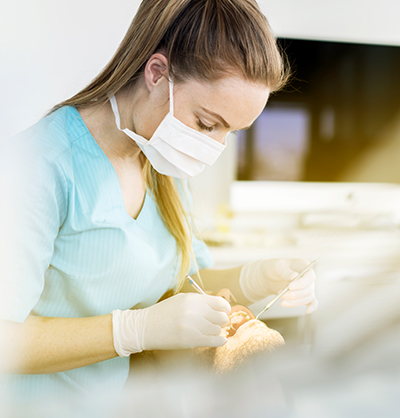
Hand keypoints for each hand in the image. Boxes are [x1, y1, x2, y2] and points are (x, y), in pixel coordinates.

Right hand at [112, 293, 230, 355]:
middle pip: (222, 317)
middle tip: (217, 324)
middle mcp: (194, 310)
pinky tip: (219, 340)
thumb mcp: (181, 301)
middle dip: (222, 321)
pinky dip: (220, 341)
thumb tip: (220, 307)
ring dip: (216, 331)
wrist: (144, 327)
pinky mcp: (191, 340)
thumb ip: (200, 303)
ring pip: (218, 329)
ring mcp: (193, 325)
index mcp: (192, 299)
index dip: (225, 309)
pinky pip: (214, 340)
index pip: (220, 302)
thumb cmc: (163, 314)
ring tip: (209, 332)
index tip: (223, 313)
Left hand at [239, 258, 317, 313]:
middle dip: (294, 294)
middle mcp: (308, 277)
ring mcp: (308, 286)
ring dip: (295, 302)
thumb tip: (294, 276)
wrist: (270, 276)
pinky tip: (308, 311)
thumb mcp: (277, 266)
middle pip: (308, 289)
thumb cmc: (275, 268)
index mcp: (304, 266)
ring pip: (308, 297)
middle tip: (281, 295)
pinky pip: (313, 302)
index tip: (290, 287)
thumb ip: (285, 271)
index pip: (309, 276)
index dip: (301, 283)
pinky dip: (312, 307)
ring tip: (282, 302)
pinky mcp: (304, 295)